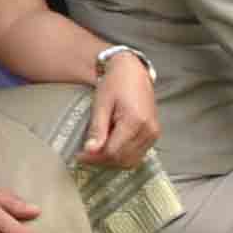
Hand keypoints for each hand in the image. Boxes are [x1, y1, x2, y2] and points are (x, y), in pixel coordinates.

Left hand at [70, 46, 160, 170]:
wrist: (134, 71)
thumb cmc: (115, 83)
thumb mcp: (101, 103)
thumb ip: (97, 128)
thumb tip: (90, 151)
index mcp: (135, 121)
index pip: (113, 151)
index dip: (94, 158)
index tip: (79, 156)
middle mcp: (148, 131)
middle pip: (122, 159)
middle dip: (102, 161)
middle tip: (84, 155)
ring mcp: (153, 134)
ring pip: (131, 161)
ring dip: (112, 161)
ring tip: (96, 151)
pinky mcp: (153, 135)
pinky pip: (137, 155)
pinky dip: (122, 156)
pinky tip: (109, 147)